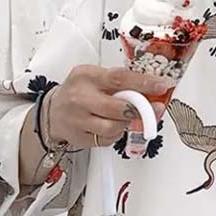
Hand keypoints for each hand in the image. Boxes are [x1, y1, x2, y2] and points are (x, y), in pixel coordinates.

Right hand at [46, 65, 171, 148]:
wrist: (52, 112)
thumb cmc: (80, 92)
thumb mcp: (96, 78)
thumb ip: (121, 83)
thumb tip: (154, 90)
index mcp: (87, 76)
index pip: (120, 78)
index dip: (144, 83)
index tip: (162, 86)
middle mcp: (81, 97)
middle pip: (120, 108)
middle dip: (141, 110)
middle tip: (152, 109)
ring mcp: (79, 119)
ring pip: (114, 127)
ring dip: (126, 124)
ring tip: (123, 118)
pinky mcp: (80, 137)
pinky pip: (107, 140)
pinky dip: (115, 135)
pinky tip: (110, 126)